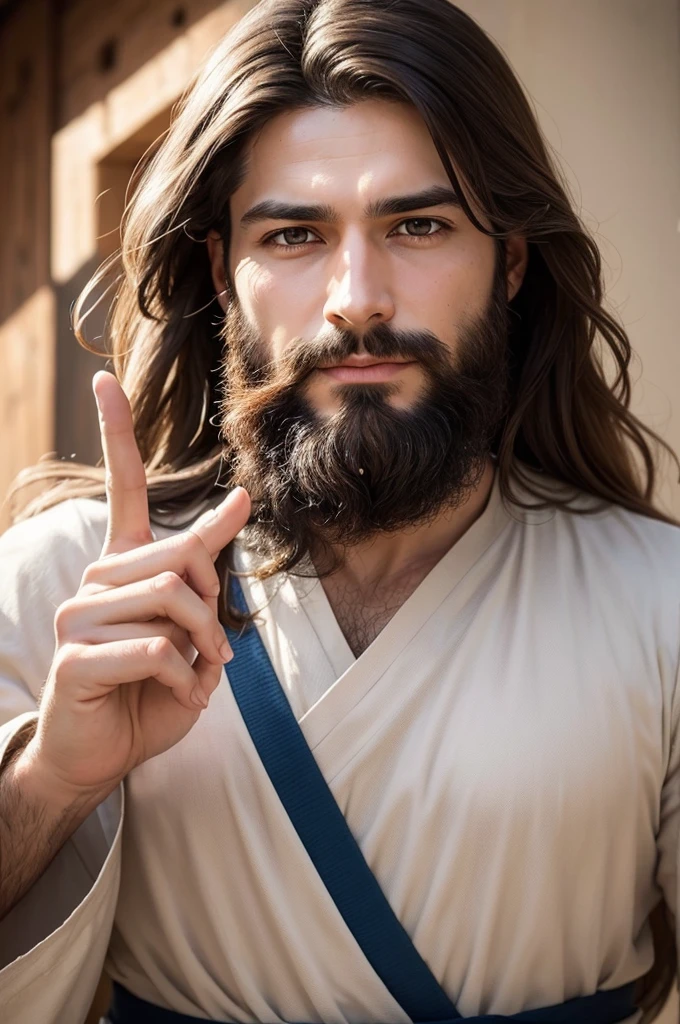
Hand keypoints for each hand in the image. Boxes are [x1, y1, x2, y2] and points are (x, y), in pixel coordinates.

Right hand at [21, 370, 250, 806]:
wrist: (100, 755)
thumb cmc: (147, 693)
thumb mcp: (190, 637)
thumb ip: (204, 584)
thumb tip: (234, 511)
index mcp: (122, 567)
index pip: (122, 488)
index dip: (117, 434)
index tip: (105, 381)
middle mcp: (94, 580)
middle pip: (177, 559)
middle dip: (213, 607)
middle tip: (221, 652)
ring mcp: (78, 617)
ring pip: (170, 602)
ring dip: (202, 646)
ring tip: (201, 673)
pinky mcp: (74, 658)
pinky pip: (151, 650)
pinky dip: (182, 677)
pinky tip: (177, 692)